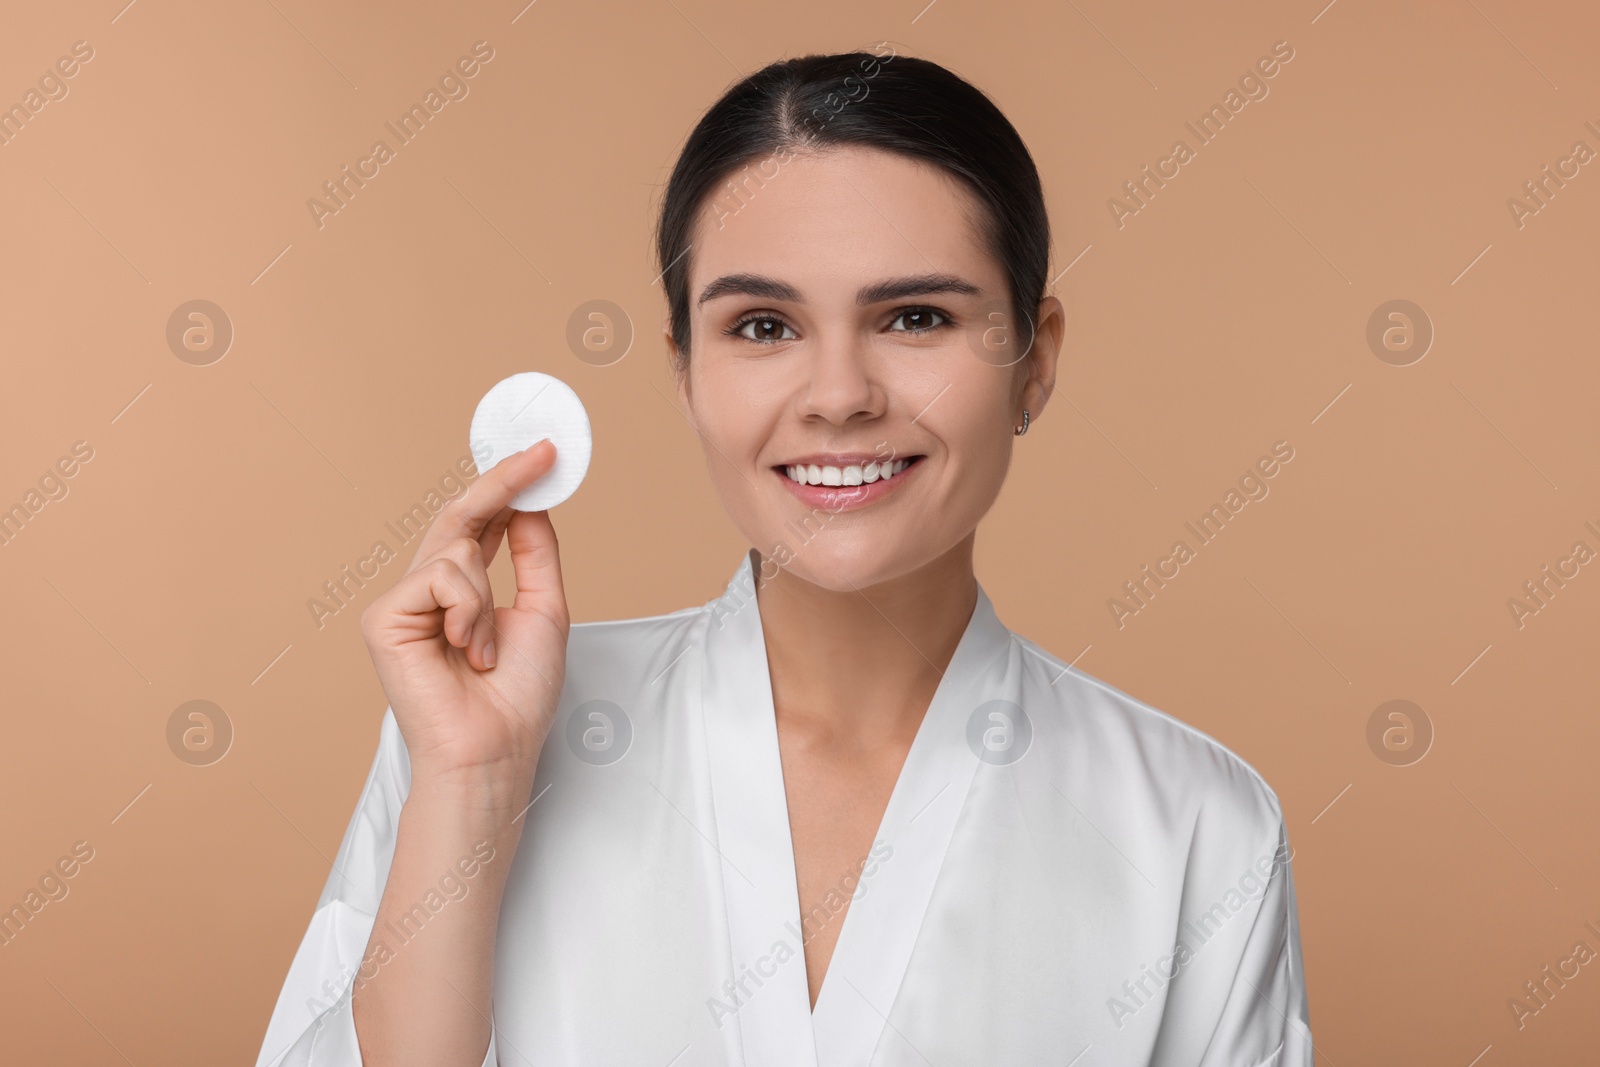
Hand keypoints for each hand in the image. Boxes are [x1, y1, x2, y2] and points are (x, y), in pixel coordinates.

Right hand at [359, 441, 567, 795]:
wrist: (495, 749)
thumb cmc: (517, 697)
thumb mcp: (543, 610)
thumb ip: (534, 553)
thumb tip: (530, 501)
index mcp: (465, 589)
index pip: (482, 523)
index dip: (509, 485)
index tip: (544, 455)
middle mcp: (429, 591)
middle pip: (461, 515)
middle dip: (505, 482)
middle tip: (543, 453)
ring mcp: (403, 603)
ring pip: (456, 549)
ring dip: (487, 599)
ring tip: (485, 652)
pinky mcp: (383, 617)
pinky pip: (441, 576)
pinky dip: (468, 612)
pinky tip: (464, 651)